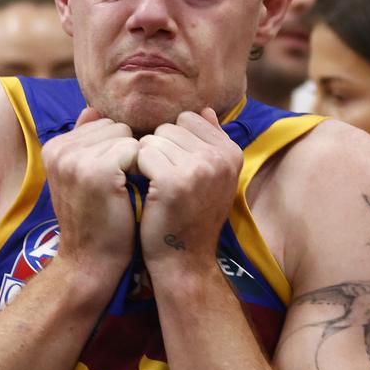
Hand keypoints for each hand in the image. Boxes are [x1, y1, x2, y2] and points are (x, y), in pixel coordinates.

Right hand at [40, 107, 138, 283]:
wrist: (90, 262)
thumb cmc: (96, 220)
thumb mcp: (82, 177)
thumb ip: (86, 142)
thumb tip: (92, 109)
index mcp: (54, 147)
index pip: (103, 124)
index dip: (117, 150)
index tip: (110, 179)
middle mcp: (59, 149)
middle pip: (116, 127)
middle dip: (126, 153)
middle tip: (117, 188)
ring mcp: (76, 159)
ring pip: (128, 137)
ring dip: (134, 162)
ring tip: (121, 191)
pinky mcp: (97, 170)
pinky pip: (135, 150)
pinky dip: (140, 169)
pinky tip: (128, 193)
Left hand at [136, 108, 241, 269]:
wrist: (184, 260)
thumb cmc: (192, 216)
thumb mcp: (212, 177)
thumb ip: (209, 141)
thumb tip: (204, 110)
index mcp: (232, 153)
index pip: (188, 119)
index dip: (174, 142)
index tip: (177, 168)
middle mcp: (220, 158)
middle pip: (169, 127)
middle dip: (159, 150)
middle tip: (164, 181)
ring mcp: (200, 168)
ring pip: (153, 139)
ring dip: (146, 161)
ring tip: (156, 187)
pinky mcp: (174, 181)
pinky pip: (142, 154)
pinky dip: (137, 170)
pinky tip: (147, 191)